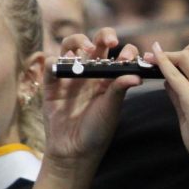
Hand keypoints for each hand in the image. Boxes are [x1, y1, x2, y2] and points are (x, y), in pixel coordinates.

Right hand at [43, 28, 140, 163]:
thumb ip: (120, 90)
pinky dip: (54, 60)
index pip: (119, 56)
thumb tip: (137, 75)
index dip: (126, 51)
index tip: (128, 58)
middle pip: (96, 44)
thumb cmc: (97, 131)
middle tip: (110, 41)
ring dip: (78, 42)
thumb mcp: (111, 109)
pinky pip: (51, 66)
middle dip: (104, 36)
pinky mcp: (51, 85)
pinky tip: (62, 63)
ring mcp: (70, 76)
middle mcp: (90, 73)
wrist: (74, 152)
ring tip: (86, 49)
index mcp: (108, 77)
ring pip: (71, 47)